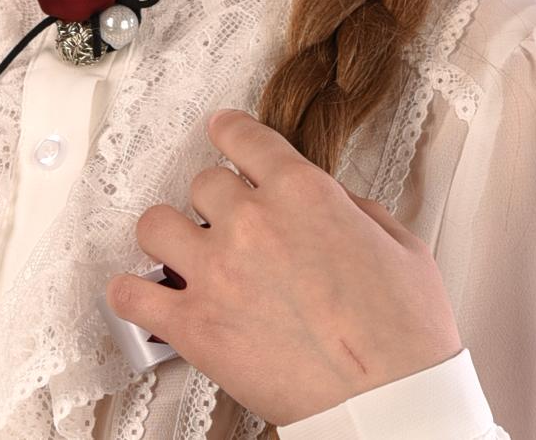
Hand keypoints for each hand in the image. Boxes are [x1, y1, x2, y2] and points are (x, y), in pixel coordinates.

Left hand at [105, 108, 462, 426]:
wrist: (389, 404)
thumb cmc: (404, 338)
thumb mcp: (400, 246)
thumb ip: (355, 210)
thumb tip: (332, 204)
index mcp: (302, 192)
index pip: (244, 136)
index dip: (229, 131)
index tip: (222, 131)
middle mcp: (252, 222)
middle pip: (204, 182)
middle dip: (217, 200)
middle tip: (228, 221)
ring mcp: (218, 272)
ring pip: (156, 224)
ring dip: (169, 235)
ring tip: (180, 250)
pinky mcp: (196, 326)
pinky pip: (133, 295)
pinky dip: (132, 293)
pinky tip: (141, 294)